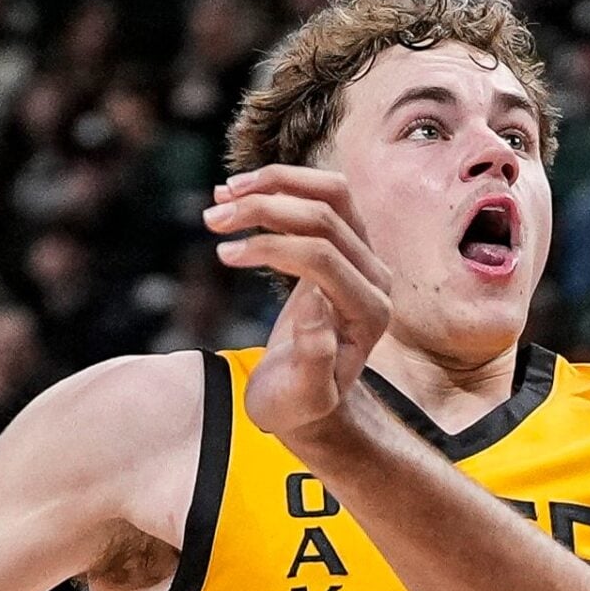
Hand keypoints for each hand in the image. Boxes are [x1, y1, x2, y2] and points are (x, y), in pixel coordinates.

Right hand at [207, 166, 392, 437]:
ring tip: (222, 196)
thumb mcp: (301, 398)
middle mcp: (377, 279)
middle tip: (212, 221)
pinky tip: (235, 193)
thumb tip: (317, 300)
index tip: (223, 255)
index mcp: (369, 315)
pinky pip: (322, 196)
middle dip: (264, 210)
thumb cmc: (297, 405)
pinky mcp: (348, 244)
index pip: (324, 257)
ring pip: (330, 193)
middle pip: (327, 217)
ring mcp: (366, 257)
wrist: (305, 400)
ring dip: (274, 185)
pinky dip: (280, 186)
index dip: (270, 246)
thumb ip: (315, 357)